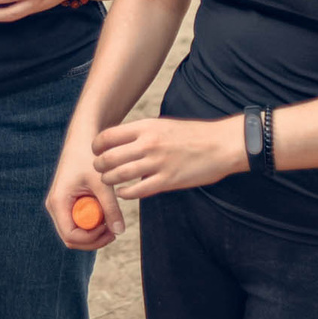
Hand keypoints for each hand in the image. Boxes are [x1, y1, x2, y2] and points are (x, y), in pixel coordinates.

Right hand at [45, 139, 124, 248]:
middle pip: (72, 238)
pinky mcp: (67, 203)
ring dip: (94, 232)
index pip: (70, 235)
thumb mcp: (102, 183)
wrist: (83, 139)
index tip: (108, 229)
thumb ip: (111, 208)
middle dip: (93, 239)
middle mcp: (55, 206)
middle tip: (113, 230)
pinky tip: (105, 213)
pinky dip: (93, 223)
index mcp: (58, 202)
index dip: (91, 238)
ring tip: (111, 219)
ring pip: (75, 232)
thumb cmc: (89, 157)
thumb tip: (119, 231)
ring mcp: (60, 206)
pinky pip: (78, 222)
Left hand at [92, 115, 241, 199]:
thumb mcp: (164, 125)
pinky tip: (123, 192)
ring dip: (109, 180)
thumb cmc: (193, 134)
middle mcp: (149, 144)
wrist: (221, 144)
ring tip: (108, 181)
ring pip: (120, 175)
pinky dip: (125, 193)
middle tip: (98, 169)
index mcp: (147, 127)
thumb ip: (143, 133)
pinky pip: (137, 190)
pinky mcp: (167, 181)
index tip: (96, 151)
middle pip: (109, 157)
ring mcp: (158, 163)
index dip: (97, 145)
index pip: (108, 136)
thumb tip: (122, 142)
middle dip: (99, 165)